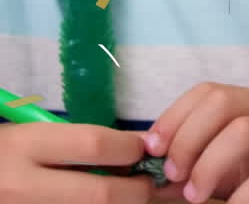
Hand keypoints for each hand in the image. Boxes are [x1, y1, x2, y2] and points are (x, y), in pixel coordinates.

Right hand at [0, 121, 183, 202]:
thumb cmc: (1, 156)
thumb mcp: (26, 140)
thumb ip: (73, 145)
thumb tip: (134, 148)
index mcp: (22, 148)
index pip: (95, 145)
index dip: (131, 148)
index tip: (144, 149)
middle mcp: (22, 187)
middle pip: (102, 195)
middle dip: (136, 190)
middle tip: (146, 183)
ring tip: (125, 197)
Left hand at [144, 82, 248, 203]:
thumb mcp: (245, 163)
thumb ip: (207, 158)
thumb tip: (154, 168)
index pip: (210, 90)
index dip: (174, 117)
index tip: (152, 150)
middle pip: (223, 102)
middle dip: (187, 139)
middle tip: (173, 175)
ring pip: (244, 130)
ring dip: (208, 165)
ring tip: (195, 195)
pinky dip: (243, 197)